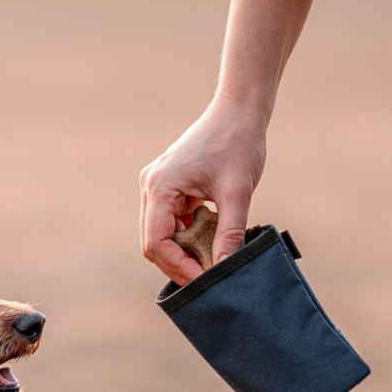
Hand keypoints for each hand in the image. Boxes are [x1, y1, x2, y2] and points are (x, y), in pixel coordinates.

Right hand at [137, 0, 314, 285]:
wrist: (240, 112)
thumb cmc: (238, 144)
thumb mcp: (238, 192)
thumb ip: (230, 233)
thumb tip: (224, 270)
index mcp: (160, 186)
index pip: (156, 242)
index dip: (178, 267)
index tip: (205, 279)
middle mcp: (151, 187)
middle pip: (153, 242)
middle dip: (179, 263)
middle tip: (208, 278)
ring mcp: (158, 186)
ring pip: (162, 235)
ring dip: (184, 251)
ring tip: (211, 261)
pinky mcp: (170, 187)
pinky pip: (172, 222)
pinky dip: (189, 236)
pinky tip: (211, 240)